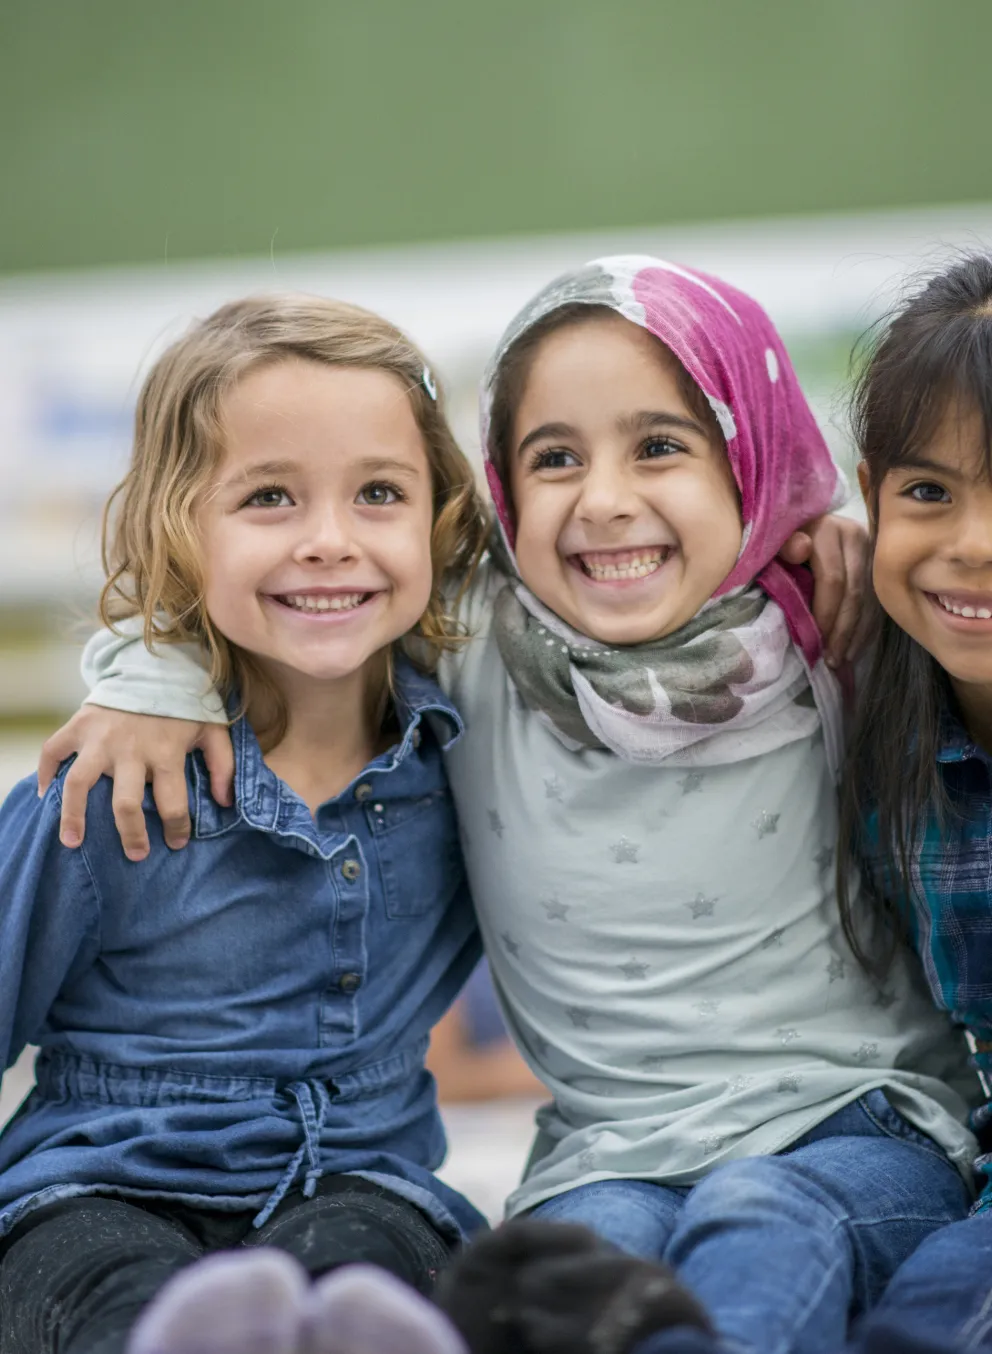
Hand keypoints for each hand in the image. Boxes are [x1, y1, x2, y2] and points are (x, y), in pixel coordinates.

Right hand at [37, 708, 234, 861]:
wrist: (153, 664)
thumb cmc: (184, 704)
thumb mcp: (213, 729)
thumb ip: (224, 764)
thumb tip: (226, 801)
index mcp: (166, 752)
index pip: (173, 802)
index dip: (177, 827)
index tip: (176, 843)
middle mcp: (131, 749)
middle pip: (126, 803)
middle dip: (131, 834)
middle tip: (136, 855)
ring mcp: (100, 738)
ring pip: (80, 783)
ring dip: (73, 816)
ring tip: (72, 842)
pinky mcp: (79, 725)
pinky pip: (53, 751)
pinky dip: (45, 773)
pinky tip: (46, 796)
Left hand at [779, 513, 869, 668]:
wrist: (800, 525)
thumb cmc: (780, 540)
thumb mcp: (775, 541)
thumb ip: (784, 547)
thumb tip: (800, 549)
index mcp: (829, 529)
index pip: (832, 579)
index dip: (824, 613)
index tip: (813, 641)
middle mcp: (856, 537)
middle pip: (854, 592)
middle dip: (842, 631)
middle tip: (830, 659)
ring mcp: (871, 552)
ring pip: (869, 601)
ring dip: (855, 635)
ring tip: (840, 660)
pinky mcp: (878, 566)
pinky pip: (877, 603)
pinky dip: (865, 629)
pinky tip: (854, 649)